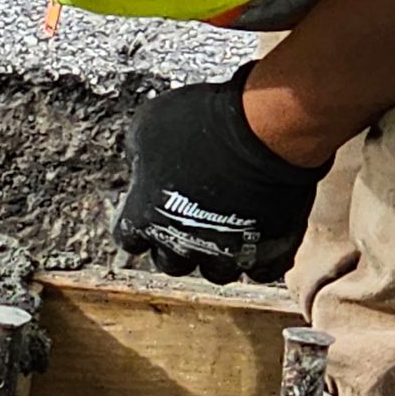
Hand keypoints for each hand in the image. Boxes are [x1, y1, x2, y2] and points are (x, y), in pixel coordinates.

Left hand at [113, 65, 329, 284]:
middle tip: (187, 221)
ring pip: (214, 272)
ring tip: (224, 232)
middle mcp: (181, 245)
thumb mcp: (148, 125)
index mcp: (145, 219)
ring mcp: (224, 253)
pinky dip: (258, 259)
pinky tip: (258, 240)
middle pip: (170, 262)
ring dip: (216, 255)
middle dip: (176, 245)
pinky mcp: (265, 253)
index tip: (150, 209)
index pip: (129, 238)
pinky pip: (260, 271)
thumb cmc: (202, 123)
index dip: (140, 224)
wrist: (262, 131)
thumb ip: (138, 154)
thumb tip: (140, 161)